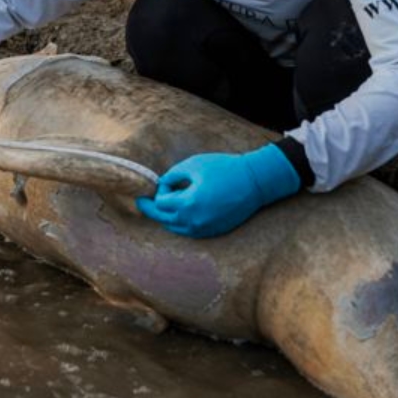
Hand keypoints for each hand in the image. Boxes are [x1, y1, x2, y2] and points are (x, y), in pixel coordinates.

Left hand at [135, 144, 300, 237]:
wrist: (254, 182)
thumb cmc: (224, 169)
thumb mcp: (194, 164)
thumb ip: (173, 175)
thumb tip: (162, 185)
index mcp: (188, 204)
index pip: (161, 203)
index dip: (161, 190)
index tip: (167, 181)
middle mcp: (194, 221)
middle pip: (163, 220)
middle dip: (152, 209)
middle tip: (142, 202)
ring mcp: (204, 229)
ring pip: (175, 228)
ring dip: (167, 217)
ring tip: (163, 206)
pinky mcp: (214, 232)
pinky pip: (189, 232)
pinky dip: (181, 223)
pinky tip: (180, 213)